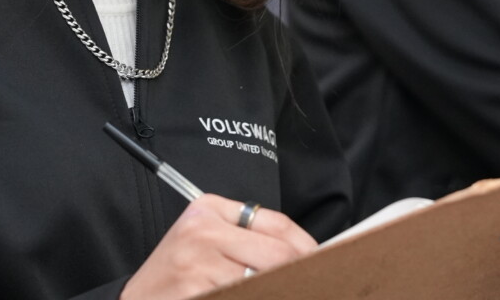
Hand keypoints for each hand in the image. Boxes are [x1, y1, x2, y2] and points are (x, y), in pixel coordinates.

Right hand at [120, 194, 316, 299]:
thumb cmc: (177, 276)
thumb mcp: (207, 242)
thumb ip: (250, 240)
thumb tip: (305, 254)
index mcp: (210, 209)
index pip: (277, 224)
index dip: (306, 248)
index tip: (323, 263)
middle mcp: (202, 229)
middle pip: (276, 254)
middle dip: (298, 276)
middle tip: (312, 286)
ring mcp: (197, 261)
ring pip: (263, 282)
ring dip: (276, 292)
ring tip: (284, 292)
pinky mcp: (194, 289)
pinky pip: (243, 297)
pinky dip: (254, 298)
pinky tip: (251, 297)